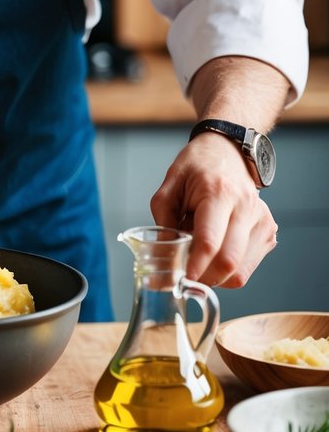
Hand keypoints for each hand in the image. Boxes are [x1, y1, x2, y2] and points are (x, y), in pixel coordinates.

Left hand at [149, 131, 277, 286]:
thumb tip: (164, 260)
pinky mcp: (268, 232)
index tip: (180, 279)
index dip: (194, 266)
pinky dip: (227, 271)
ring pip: (240, 271)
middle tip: (185, 276)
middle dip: (203, 277)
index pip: (209, 241)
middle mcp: (246, 207)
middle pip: (228, 262)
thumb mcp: (170, 185)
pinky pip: (247, 267)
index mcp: (219, 193)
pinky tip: (215, 254)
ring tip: (200, 257)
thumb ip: (164, 222)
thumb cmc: (197, 167)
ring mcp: (261, 221)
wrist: (228, 152)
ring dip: (215, 276)